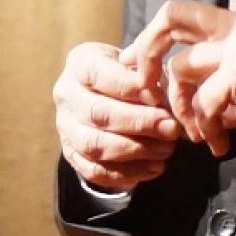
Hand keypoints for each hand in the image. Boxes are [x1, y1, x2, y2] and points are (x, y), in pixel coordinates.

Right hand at [53, 40, 182, 190]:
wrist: (111, 93)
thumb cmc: (132, 73)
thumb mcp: (140, 62)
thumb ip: (150, 74)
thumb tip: (164, 97)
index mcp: (80, 63)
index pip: (99, 74)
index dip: (130, 87)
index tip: (160, 97)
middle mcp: (66, 94)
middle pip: (97, 113)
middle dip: (138, 123)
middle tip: (171, 128)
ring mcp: (65, 127)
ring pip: (94, 145)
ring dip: (135, 150)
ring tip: (166, 149)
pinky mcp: (72, 154)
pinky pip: (95, 171)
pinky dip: (127, 174)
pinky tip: (155, 167)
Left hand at [122, 0, 235, 157]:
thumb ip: (222, 86)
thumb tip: (193, 109)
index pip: (181, 11)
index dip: (151, 35)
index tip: (137, 62)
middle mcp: (235, 30)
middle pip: (170, 20)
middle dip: (146, 52)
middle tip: (143, 88)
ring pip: (180, 69)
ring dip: (180, 108)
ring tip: (196, 134)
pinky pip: (203, 104)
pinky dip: (205, 129)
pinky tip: (219, 145)